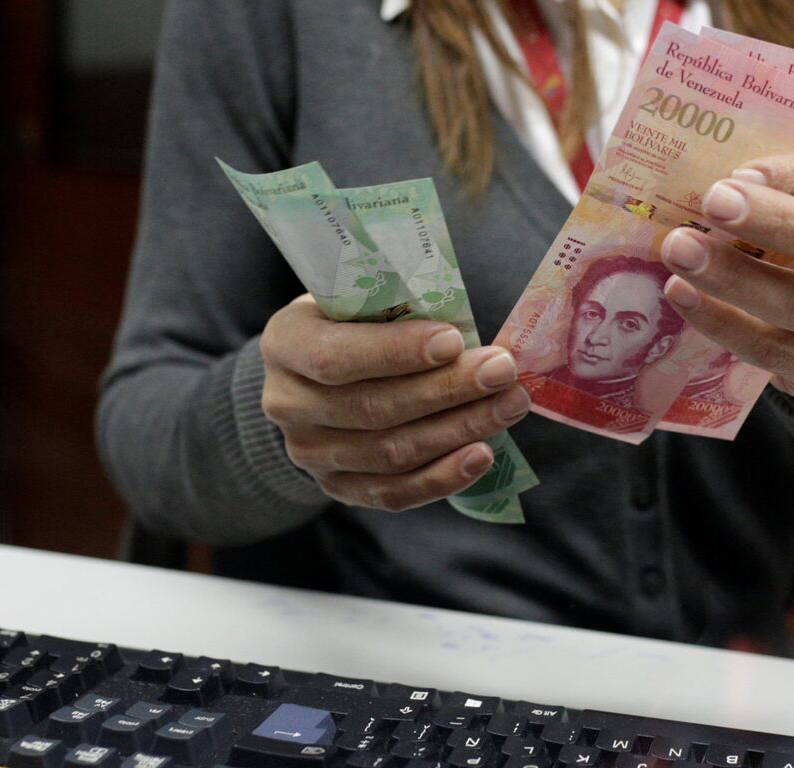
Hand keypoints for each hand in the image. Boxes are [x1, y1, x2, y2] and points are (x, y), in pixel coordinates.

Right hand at [259, 295, 530, 511]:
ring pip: (389, 453)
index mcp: (285, 343)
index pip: (337, 357)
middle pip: (372, 408)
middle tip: (502, 371)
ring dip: (458, 430)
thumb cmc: (351, 323)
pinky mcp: (337, 487)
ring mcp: (309, 452)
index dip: (396, 353)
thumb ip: (394, 309)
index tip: (454, 340)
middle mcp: (287, 403)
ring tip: (508, 406)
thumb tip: (467, 330)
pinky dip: (442, 477)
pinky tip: (482, 454)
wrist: (315, 375)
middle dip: (447, 390)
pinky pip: (393, 493)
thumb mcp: (356, 300)